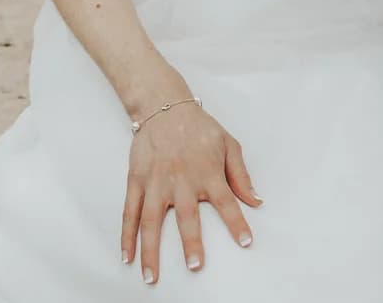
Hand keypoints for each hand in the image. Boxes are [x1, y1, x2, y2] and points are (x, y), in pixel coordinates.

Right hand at [121, 102, 259, 284]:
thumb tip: (256, 201)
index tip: (245, 242)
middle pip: (187, 216)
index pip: (226, 201)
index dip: (236, 222)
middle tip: (195, 266)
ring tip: (151, 276)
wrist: (164, 106)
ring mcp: (156, 181)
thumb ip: (241, 175)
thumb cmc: (199, 127)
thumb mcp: (228, 144)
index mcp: (208, 172)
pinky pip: (130, 211)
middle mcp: (182, 179)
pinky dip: (127, 235)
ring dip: (151, 250)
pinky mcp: (137, 180)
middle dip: (192, 242)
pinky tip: (127, 255)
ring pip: (152, 221)